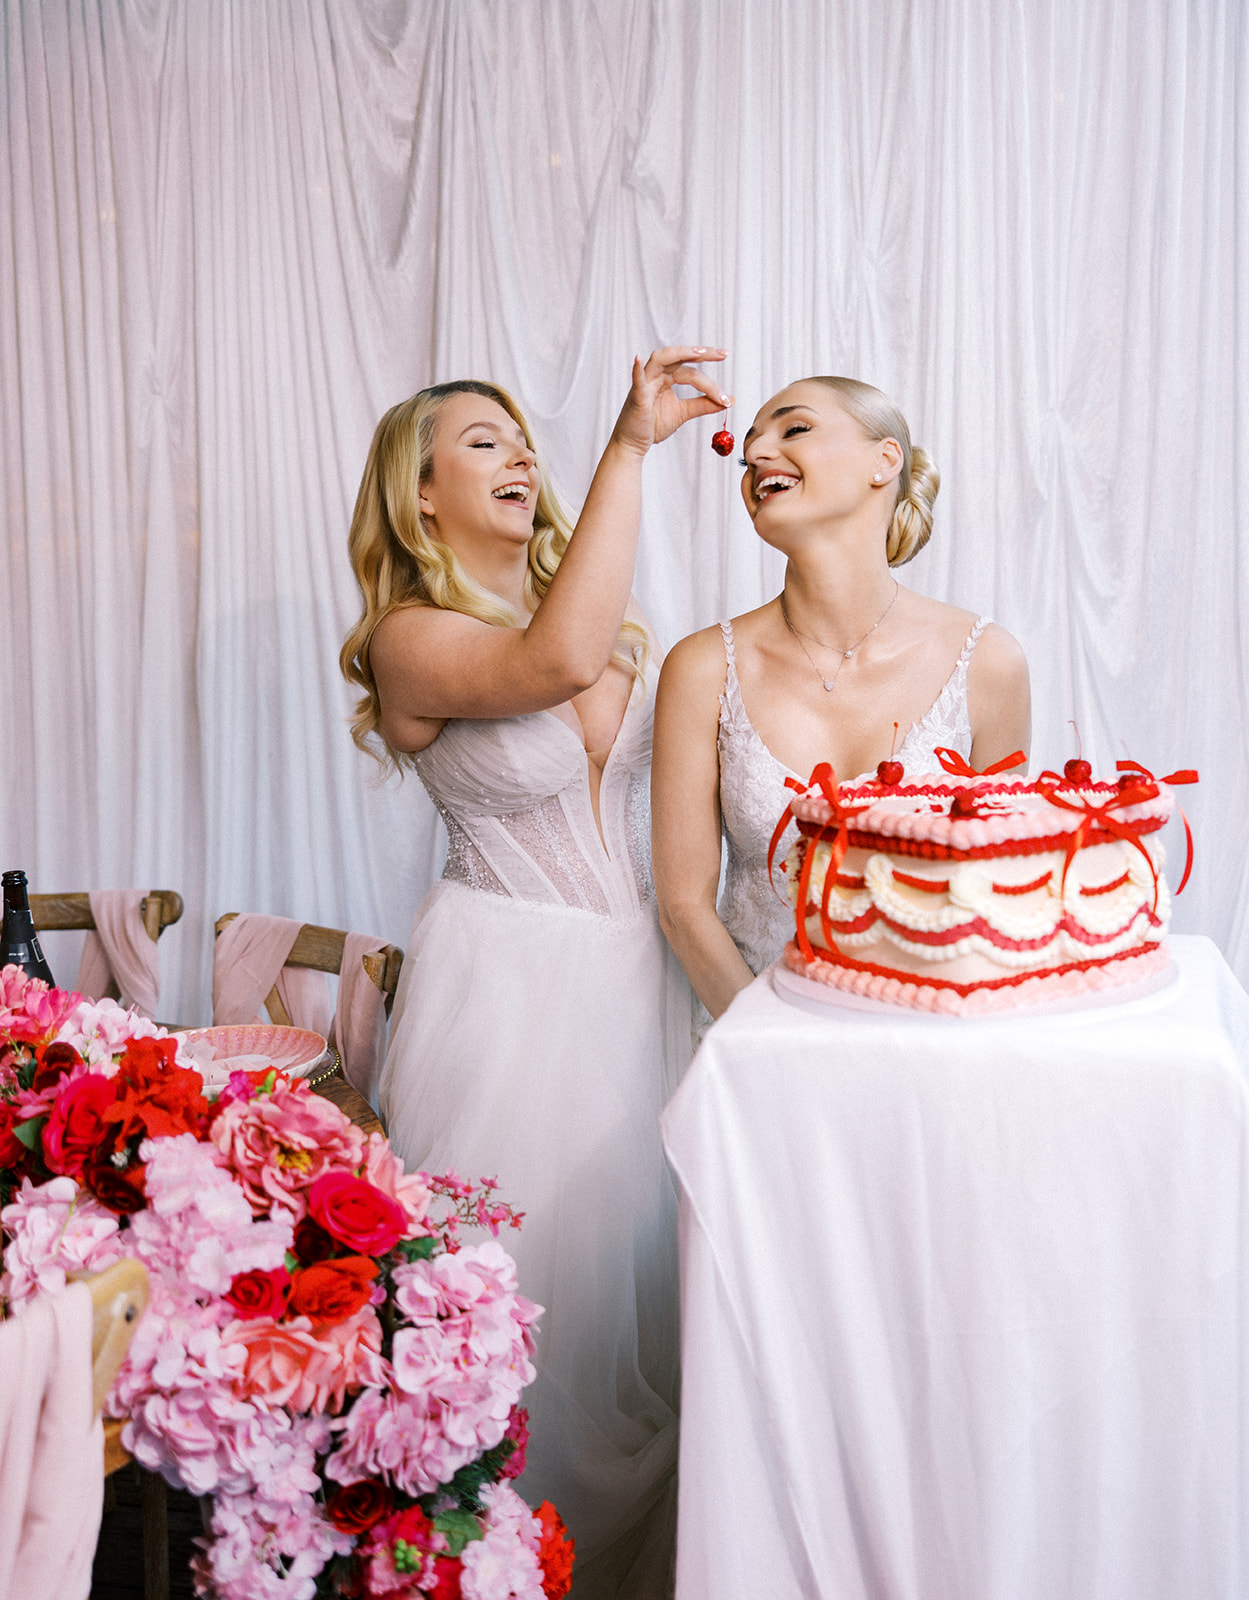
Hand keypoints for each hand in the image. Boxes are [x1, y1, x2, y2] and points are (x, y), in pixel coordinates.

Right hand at [612, 346, 731, 453]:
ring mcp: (645, 383)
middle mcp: (656, 375)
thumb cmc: (653, 425)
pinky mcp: (636, 396)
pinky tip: (638, 358)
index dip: (710, 380)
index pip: (691, 371)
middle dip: (701, 354)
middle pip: (680, 358)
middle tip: (722, 354)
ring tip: (700, 353)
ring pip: (661, 359)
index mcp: (667, 378)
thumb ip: (704, 405)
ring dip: (680, 353)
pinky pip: (636, 380)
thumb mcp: (684, 413)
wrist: (632, 443)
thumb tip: (729, 401)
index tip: (727, 393)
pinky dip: (637, 369)